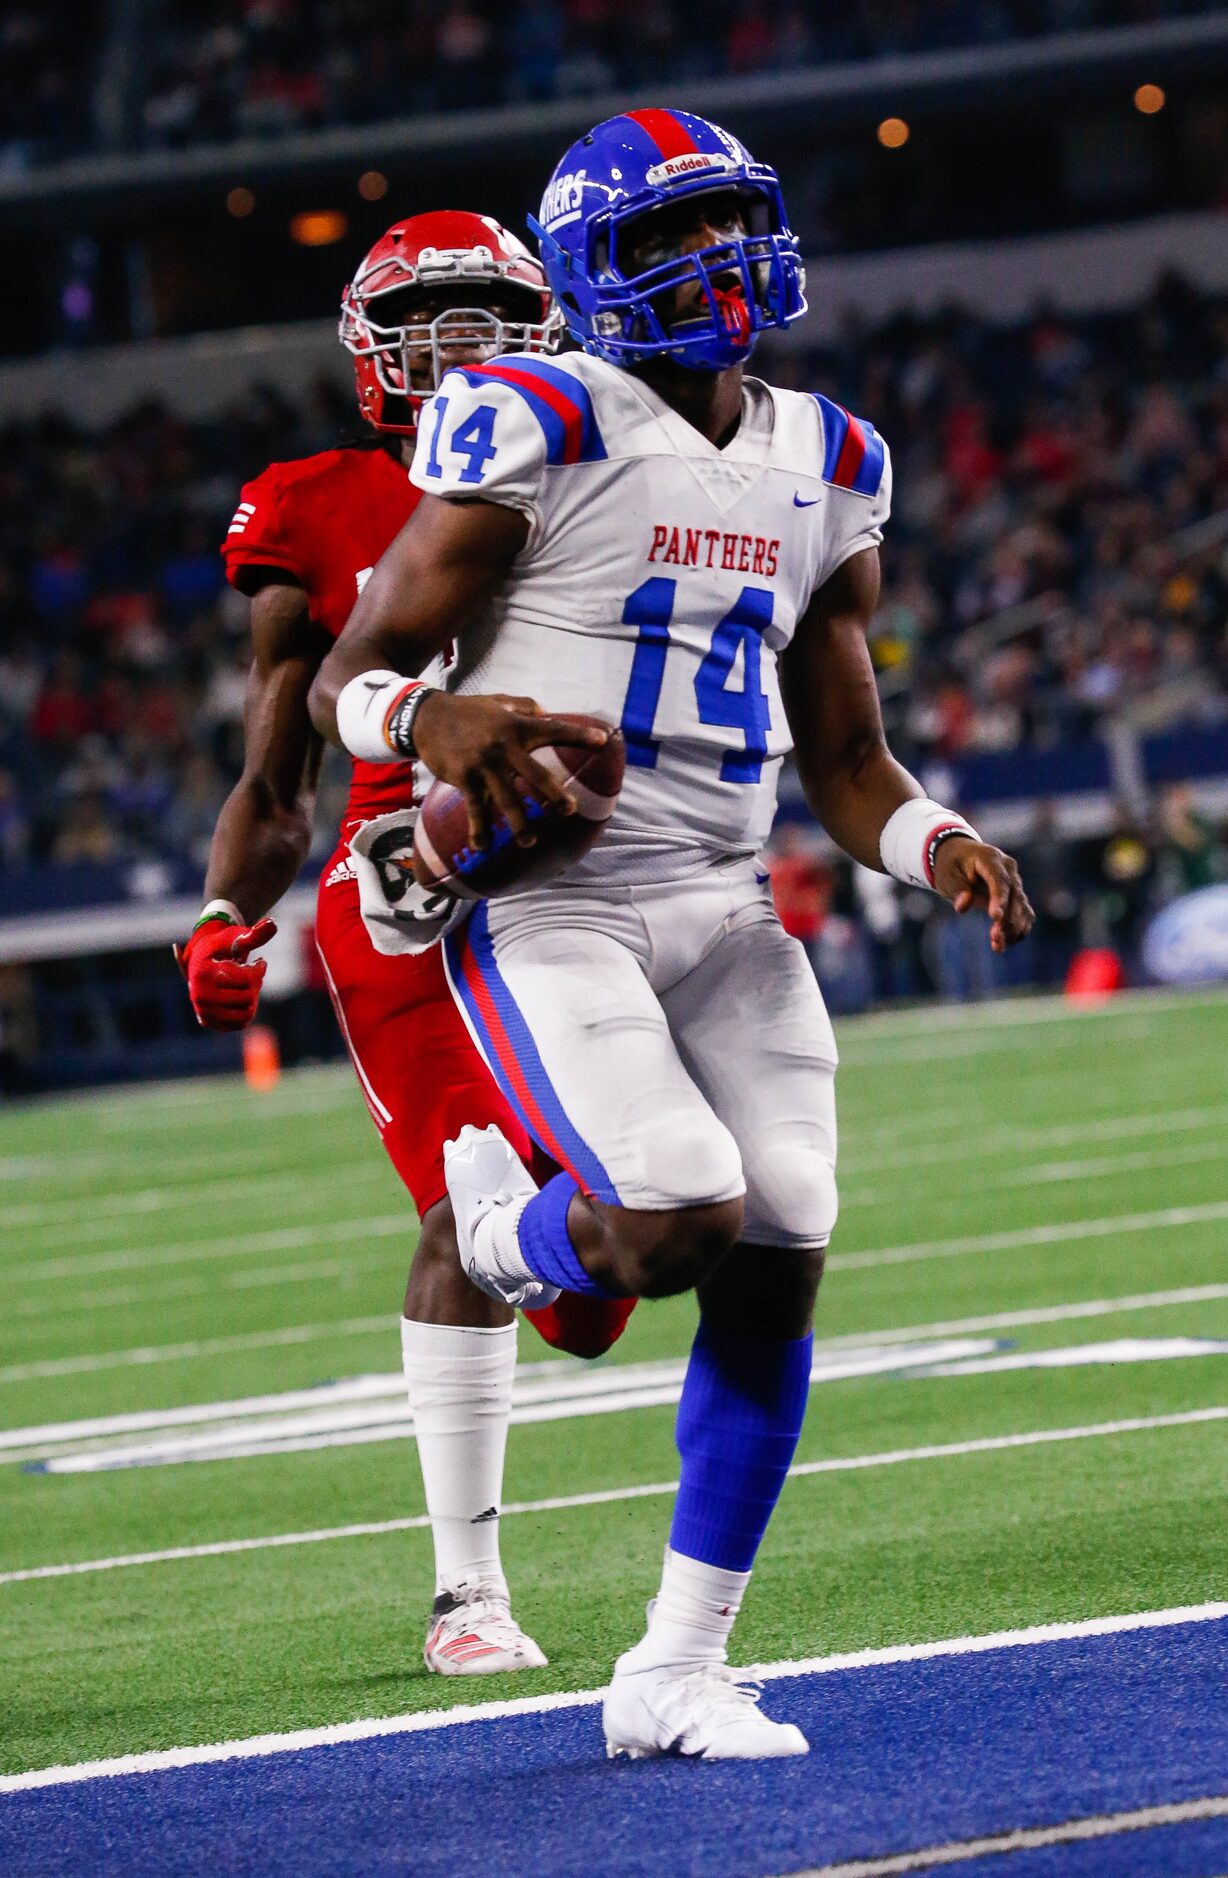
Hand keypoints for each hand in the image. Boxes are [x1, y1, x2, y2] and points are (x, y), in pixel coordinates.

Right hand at [175, 917, 276, 1029]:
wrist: (202, 959)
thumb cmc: (222, 946)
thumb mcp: (236, 937)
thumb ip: (254, 934)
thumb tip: (272, 924)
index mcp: (203, 974)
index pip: (246, 980)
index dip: (259, 970)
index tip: (260, 962)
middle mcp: (199, 996)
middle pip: (247, 998)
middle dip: (256, 984)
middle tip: (254, 973)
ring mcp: (202, 1011)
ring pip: (245, 1014)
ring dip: (253, 998)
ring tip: (249, 985)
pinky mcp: (208, 1021)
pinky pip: (238, 1024)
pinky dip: (247, 1011)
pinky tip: (245, 996)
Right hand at [412, 691, 608, 851]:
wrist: (427, 717)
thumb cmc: (467, 710)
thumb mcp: (497, 701)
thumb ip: (524, 706)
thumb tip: (546, 712)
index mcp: (516, 725)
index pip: (553, 729)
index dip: (579, 736)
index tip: (604, 741)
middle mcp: (504, 746)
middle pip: (535, 774)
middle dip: (553, 794)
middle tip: (569, 809)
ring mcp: (484, 764)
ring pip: (507, 799)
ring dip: (519, 823)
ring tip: (530, 841)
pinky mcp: (465, 778)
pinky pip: (476, 808)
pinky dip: (479, 829)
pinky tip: (483, 846)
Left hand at [931, 839, 1033, 952]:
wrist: (960, 857)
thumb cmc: (951, 865)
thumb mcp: (946, 876)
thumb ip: (956, 889)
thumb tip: (963, 906)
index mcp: (990, 859)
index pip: (999, 879)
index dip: (1000, 898)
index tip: (996, 917)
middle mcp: (1008, 869)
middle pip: (1015, 895)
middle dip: (1008, 919)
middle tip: (995, 937)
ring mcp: (1015, 882)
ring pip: (1022, 907)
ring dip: (1013, 928)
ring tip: (997, 946)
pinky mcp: (1016, 896)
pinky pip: (1024, 914)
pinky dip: (1017, 930)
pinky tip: (1003, 944)